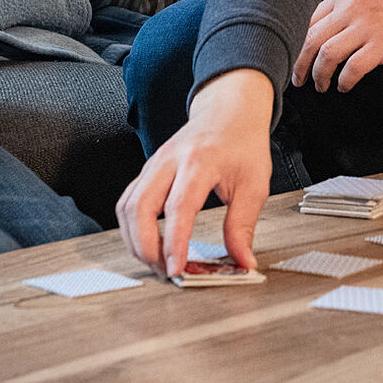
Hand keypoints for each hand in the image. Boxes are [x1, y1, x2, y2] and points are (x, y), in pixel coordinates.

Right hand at [116, 68, 272, 278]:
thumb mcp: (254, 185)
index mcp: (200, 161)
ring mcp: (154, 164)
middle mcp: (169, 160)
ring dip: (135, 240)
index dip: (174, 241)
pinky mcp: (147, 171)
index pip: (179, 206)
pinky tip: (147, 243)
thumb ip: (243, 226)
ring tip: (157, 262)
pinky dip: (131, 228)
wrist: (230, 110)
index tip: (176, 268)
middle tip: (166, 271)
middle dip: (146, 246)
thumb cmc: (242, 143)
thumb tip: (243, 262)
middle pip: (140, 206)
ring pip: (127, 206)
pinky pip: (127, 201)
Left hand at [291, 0, 382, 92]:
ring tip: (322, 86)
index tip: (294, 59)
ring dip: (319, 75)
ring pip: (326, 54)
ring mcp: (366, 27)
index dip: (296, 44)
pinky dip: (344, 81)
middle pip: (310, 39)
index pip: (307, 21)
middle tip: (298, 80)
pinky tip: (345, 86)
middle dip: (300, 64)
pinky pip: (352, 68)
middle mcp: (350, 9)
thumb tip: (318, 37)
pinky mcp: (381, 45)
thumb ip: (342, 12)